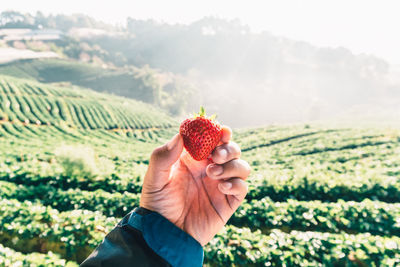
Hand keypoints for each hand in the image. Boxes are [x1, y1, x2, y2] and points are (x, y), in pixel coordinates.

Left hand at [140, 127, 250, 245]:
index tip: (220, 129)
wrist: (165, 234)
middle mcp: (210, 169)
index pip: (211, 139)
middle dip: (228, 147)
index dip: (218, 132)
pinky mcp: (228, 202)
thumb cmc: (157, 205)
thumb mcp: (155, 178)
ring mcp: (220, 185)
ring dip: (232, 165)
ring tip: (212, 173)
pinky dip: (236, 183)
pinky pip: (242, 187)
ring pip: (241, 166)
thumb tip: (181, 135)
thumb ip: (163, 155)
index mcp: (194, 159)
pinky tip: (221, 187)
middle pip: (231, 149)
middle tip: (216, 154)